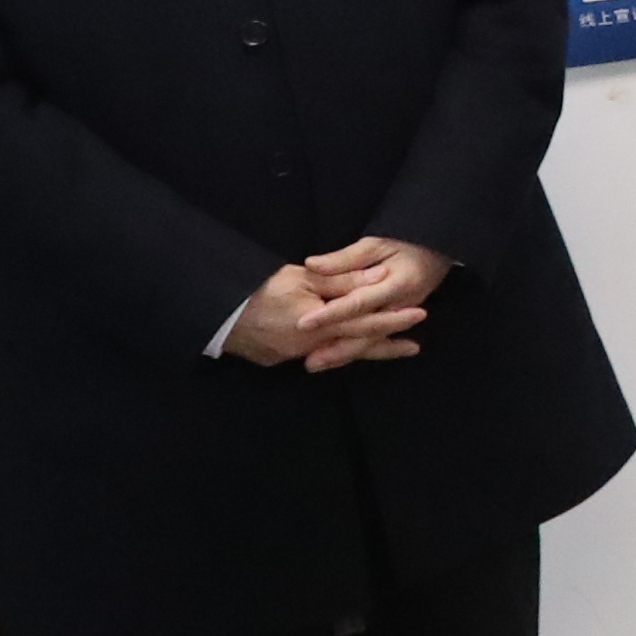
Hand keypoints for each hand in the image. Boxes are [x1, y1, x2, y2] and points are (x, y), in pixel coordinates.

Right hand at [228, 259, 426, 370]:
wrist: (216, 316)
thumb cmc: (259, 290)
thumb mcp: (301, 277)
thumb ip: (340, 280)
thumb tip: (377, 276)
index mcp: (320, 323)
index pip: (365, 321)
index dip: (393, 319)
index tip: (419, 315)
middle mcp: (311, 345)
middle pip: (356, 346)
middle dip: (386, 346)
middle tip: (414, 347)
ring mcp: (294, 355)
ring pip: (337, 353)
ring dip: (363, 351)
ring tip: (390, 350)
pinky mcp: (279, 359)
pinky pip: (315, 356)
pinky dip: (335, 352)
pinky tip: (345, 349)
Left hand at [297, 238, 448, 369]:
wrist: (437, 255)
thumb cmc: (405, 245)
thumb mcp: (376, 245)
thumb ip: (345, 258)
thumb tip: (312, 265)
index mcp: (396, 284)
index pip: (359, 302)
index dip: (331, 314)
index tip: (304, 323)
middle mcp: (400, 307)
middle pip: (366, 332)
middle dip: (336, 348)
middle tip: (309, 361)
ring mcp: (399, 318)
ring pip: (370, 342)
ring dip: (342, 355)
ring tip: (315, 364)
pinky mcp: (396, 323)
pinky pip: (375, 341)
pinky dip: (354, 352)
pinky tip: (334, 361)